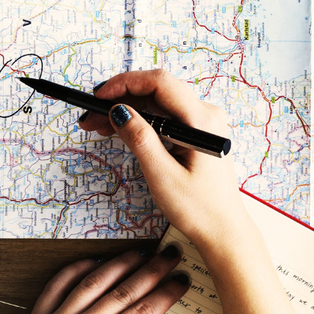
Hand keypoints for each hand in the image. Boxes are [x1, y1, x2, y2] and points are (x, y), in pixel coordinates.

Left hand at [0, 248, 191, 313]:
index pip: (143, 311)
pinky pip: (57, 285)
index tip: (181, 280)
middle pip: (123, 291)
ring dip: (119, 263)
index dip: (166, 293)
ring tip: (140, 254)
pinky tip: (96, 262)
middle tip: (169, 256)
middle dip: (151, 271)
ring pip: (93, 281)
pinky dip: (77, 269)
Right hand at [80, 68, 250, 254]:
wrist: (223, 230)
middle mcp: (206, 115)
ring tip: (98, 125)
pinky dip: (141, 120)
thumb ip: (140, 139)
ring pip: (158, 104)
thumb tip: (118, 110)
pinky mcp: (197, 133)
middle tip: (90, 116)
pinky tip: (120, 130)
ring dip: (128, 110)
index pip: (159, 83)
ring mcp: (203, 123)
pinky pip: (166, 117)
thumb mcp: (162, 175)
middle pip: (157, 91)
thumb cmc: (198, 209)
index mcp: (202, 121)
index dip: (125, 83)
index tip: (98, 96)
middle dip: (120, 98)